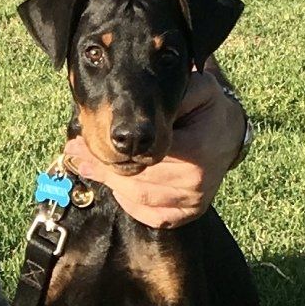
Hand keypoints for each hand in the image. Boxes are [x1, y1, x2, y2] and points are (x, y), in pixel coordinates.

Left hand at [64, 72, 244, 228]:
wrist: (230, 134)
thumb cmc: (208, 109)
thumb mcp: (198, 89)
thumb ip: (170, 95)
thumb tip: (136, 106)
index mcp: (196, 151)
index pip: (144, 155)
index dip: (110, 150)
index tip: (82, 141)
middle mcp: (196, 183)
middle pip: (137, 180)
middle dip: (101, 167)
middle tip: (74, 154)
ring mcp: (193, 202)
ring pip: (139, 199)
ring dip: (109, 183)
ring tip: (84, 166)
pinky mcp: (189, 213)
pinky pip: (151, 216)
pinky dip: (129, 204)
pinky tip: (114, 186)